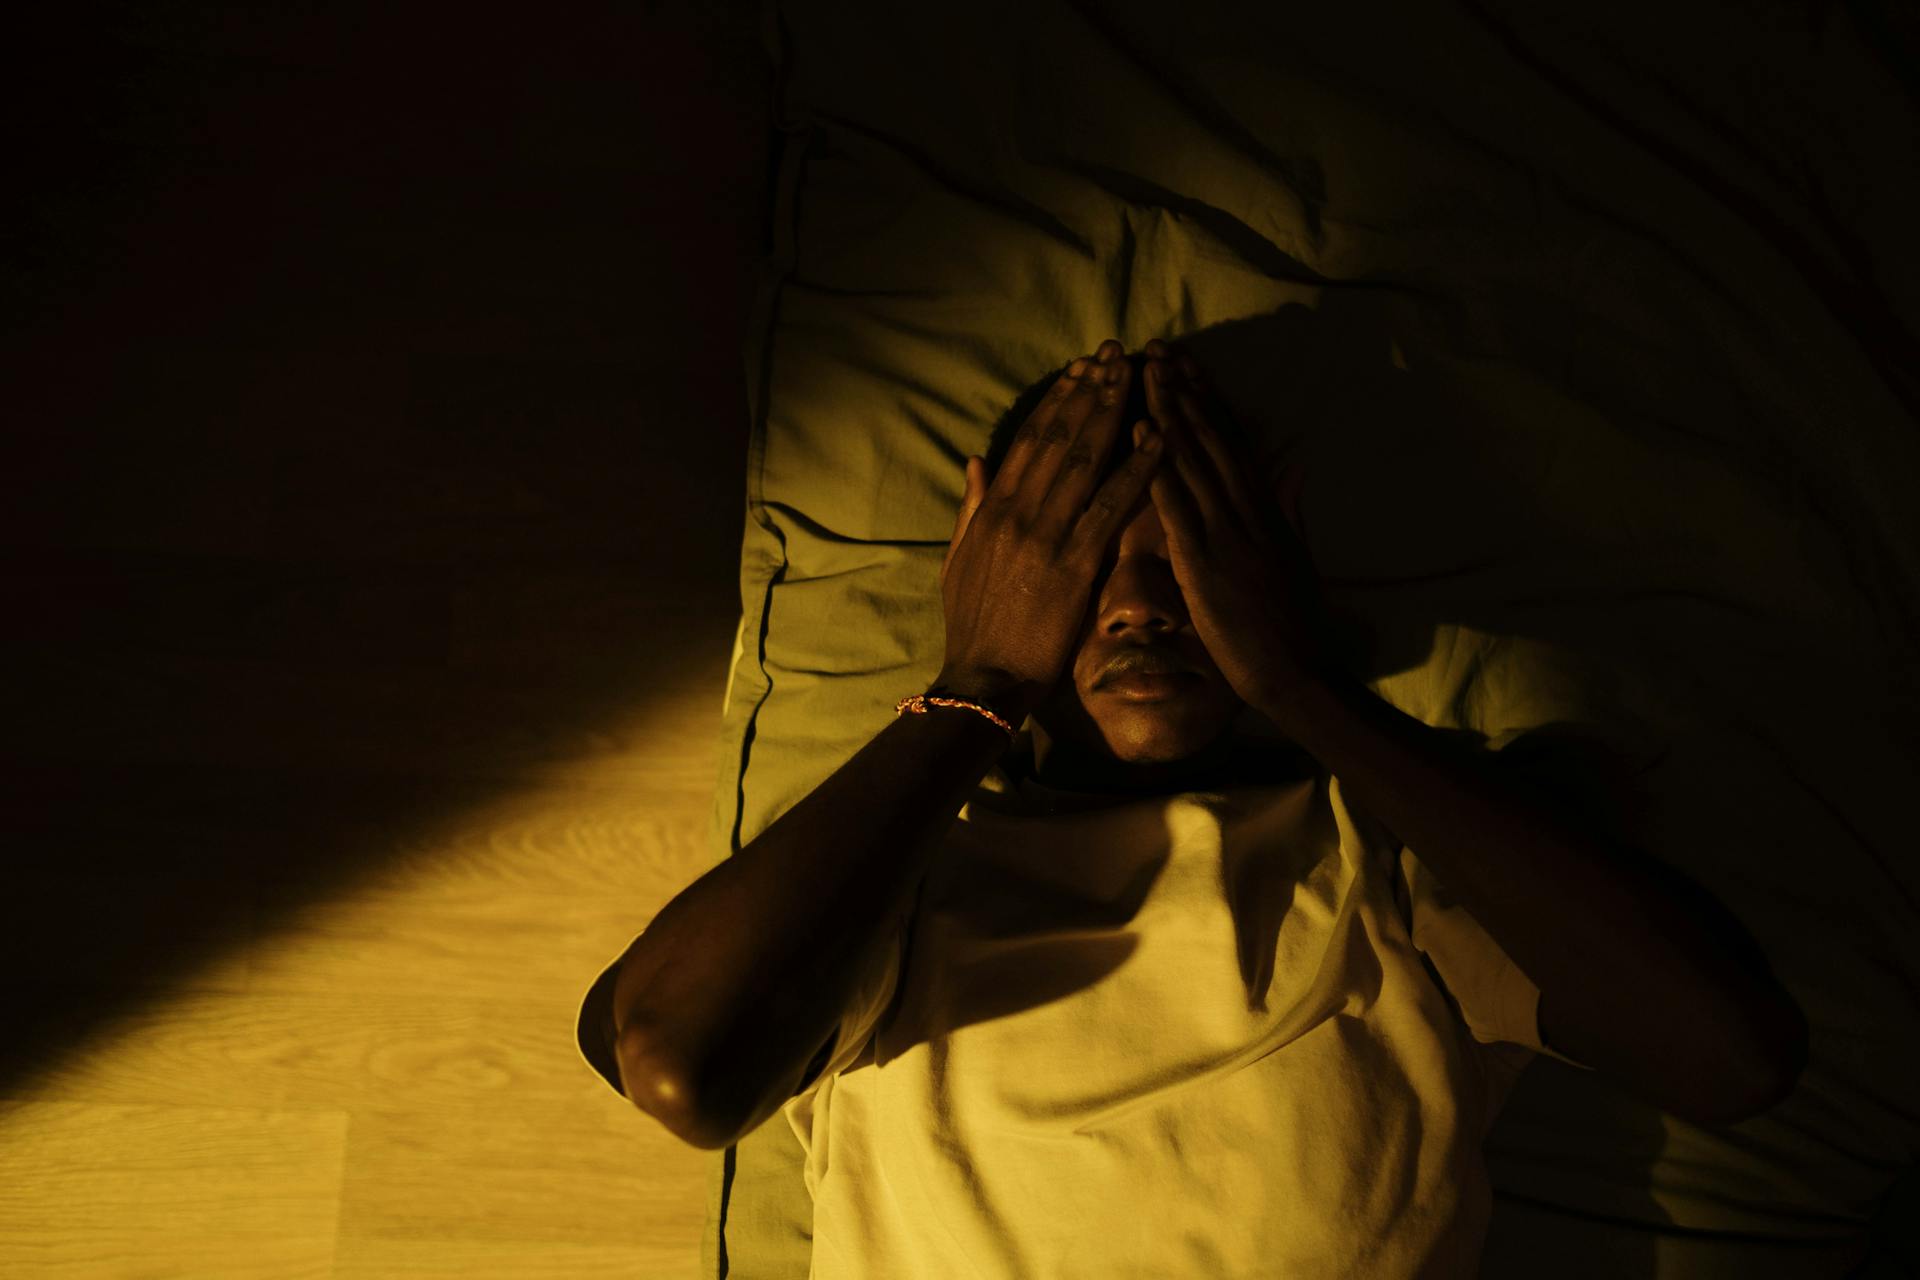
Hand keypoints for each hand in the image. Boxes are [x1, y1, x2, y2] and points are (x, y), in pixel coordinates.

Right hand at [938, 339, 1166, 716]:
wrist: (985, 678)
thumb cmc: (974, 627)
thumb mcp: (957, 561)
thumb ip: (970, 508)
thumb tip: (975, 462)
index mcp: (992, 509)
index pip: (1028, 441)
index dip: (1056, 401)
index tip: (1078, 369)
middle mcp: (1018, 511)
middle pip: (1059, 437)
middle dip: (1089, 391)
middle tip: (1114, 352)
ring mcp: (1046, 533)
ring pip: (1084, 458)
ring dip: (1112, 412)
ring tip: (1135, 374)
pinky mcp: (1075, 561)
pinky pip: (1111, 505)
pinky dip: (1137, 469)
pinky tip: (1159, 439)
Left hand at [1140, 339, 1336, 711]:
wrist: (1296, 672)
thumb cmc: (1293, 625)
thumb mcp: (1296, 557)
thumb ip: (1290, 510)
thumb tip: (1293, 470)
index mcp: (1266, 509)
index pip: (1234, 441)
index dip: (1210, 400)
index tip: (1189, 364)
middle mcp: (1247, 509)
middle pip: (1213, 437)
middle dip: (1185, 390)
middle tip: (1159, 349)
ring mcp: (1227, 531)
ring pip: (1194, 457)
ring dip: (1169, 410)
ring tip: (1147, 370)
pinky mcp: (1205, 560)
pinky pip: (1178, 501)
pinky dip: (1159, 463)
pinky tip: (1143, 430)